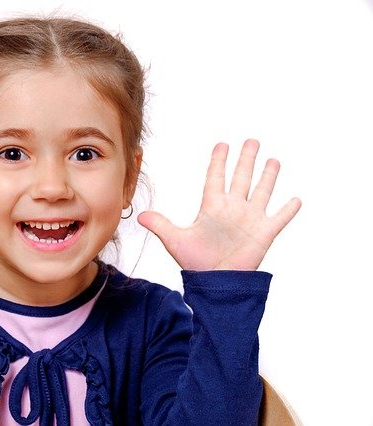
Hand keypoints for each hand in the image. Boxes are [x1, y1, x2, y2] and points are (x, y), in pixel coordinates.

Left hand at [138, 139, 300, 270]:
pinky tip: (296, 199)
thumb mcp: (175, 240)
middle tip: (252, 141)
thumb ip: (161, 225)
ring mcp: (250, 220)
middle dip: (246, 160)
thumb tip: (139, 215)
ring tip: (273, 161)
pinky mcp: (264, 233)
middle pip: (241, 178)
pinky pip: (279, 218)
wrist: (215, 282)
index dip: (219, 162)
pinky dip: (288, 209)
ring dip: (268, 177)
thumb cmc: (195, 262)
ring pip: (261, 191)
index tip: (222, 145)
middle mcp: (232, 209)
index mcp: (212, 207)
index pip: (216, 178)